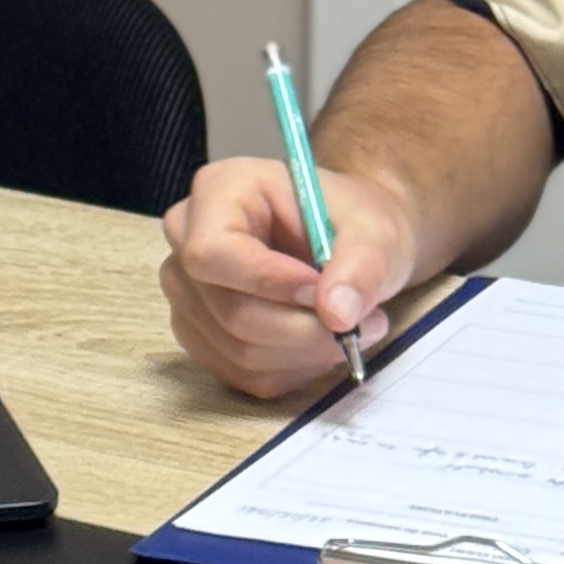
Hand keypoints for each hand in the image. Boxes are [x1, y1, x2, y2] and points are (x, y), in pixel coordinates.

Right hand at [160, 152, 418, 398]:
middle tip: (362, 324)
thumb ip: (362, 266)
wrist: (349, 243)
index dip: (268, 282)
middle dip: (302, 329)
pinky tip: (318, 345)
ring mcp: (187, 290)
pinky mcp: (200, 333)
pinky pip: (241, 373)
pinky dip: (291, 369)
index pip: (212, 252)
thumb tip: (337, 314)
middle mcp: (187, 238)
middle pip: (228, 309)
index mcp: (220, 190)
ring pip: (237, 349)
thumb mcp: (375, 231)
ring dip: (304, 352)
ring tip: (350, 329)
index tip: (323, 293)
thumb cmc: (352, 223)